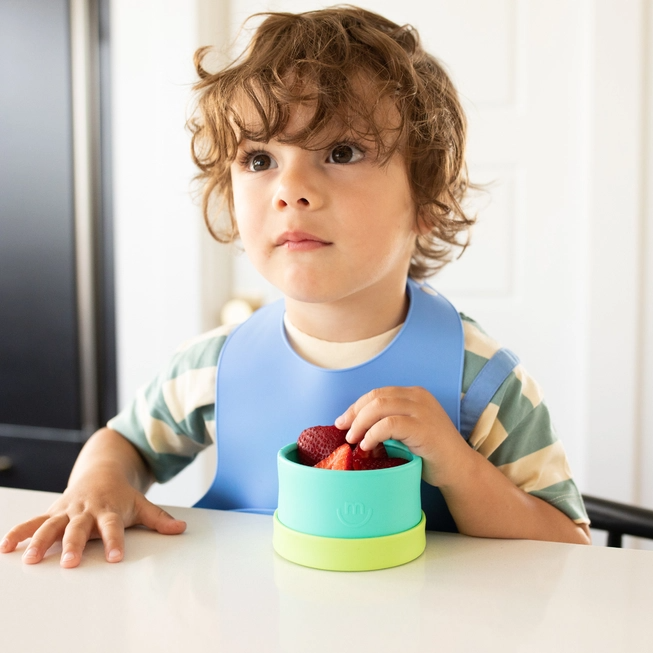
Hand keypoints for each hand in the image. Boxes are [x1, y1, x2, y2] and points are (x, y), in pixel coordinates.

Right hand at [0, 469, 185, 567]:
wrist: (101, 471)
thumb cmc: (121, 494)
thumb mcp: (141, 504)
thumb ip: (159, 519)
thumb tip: (181, 529)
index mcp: (108, 509)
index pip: (113, 527)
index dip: (114, 542)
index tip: (116, 558)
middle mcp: (86, 510)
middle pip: (79, 528)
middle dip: (74, 545)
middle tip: (71, 563)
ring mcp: (67, 510)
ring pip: (52, 525)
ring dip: (41, 541)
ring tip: (33, 559)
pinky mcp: (53, 512)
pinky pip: (34, 522)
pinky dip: (20, 533)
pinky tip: (6, 547)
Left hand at [335, 385, 471, 486]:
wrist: (458, 469)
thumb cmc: (430, 453)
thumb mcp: (407, 431)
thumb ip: (387, 423)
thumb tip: (353, 428)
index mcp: (414, 394)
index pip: (377, 393)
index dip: (356, 406)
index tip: (343, 422)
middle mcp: (418, 397)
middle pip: (375, 397)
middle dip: (354, 414)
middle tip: (344, 431)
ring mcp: (422, 411)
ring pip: (379, 407)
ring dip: (361, 424)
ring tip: (354, 441)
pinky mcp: (422, 428)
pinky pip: (389, 425)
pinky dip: (373, 435)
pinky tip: (368, 446)